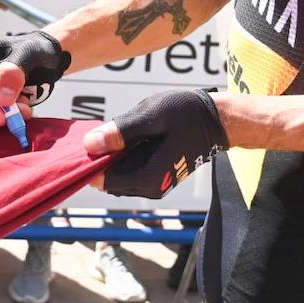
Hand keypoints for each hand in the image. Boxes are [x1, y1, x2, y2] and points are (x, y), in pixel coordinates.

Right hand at [0, 29, 70, 127]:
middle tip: (24, 111)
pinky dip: (10, 121)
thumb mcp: (29, 54)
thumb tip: (2, 99)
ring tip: (26, 106)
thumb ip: (14, 71)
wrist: (44, 60)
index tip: (2, 114)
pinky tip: (23, 108)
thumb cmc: (34, 50)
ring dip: (6, 118)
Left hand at [83, 89, 227, 197]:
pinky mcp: (155, 179)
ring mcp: (153, 185)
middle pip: (107, 179)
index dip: (89, 160)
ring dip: (112, 156)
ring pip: (116, 176)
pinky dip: (122, 157)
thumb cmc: (185, 114)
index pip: (102, 179)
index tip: (88, 138)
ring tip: (122, 131)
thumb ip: (120, 133)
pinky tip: (130, 138)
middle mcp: (149, 188)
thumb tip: (90, 145)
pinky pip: (128, 172)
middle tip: (107, 129)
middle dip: (101, 157)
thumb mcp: (151, 116)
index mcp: (146, 176)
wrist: (215, 121)